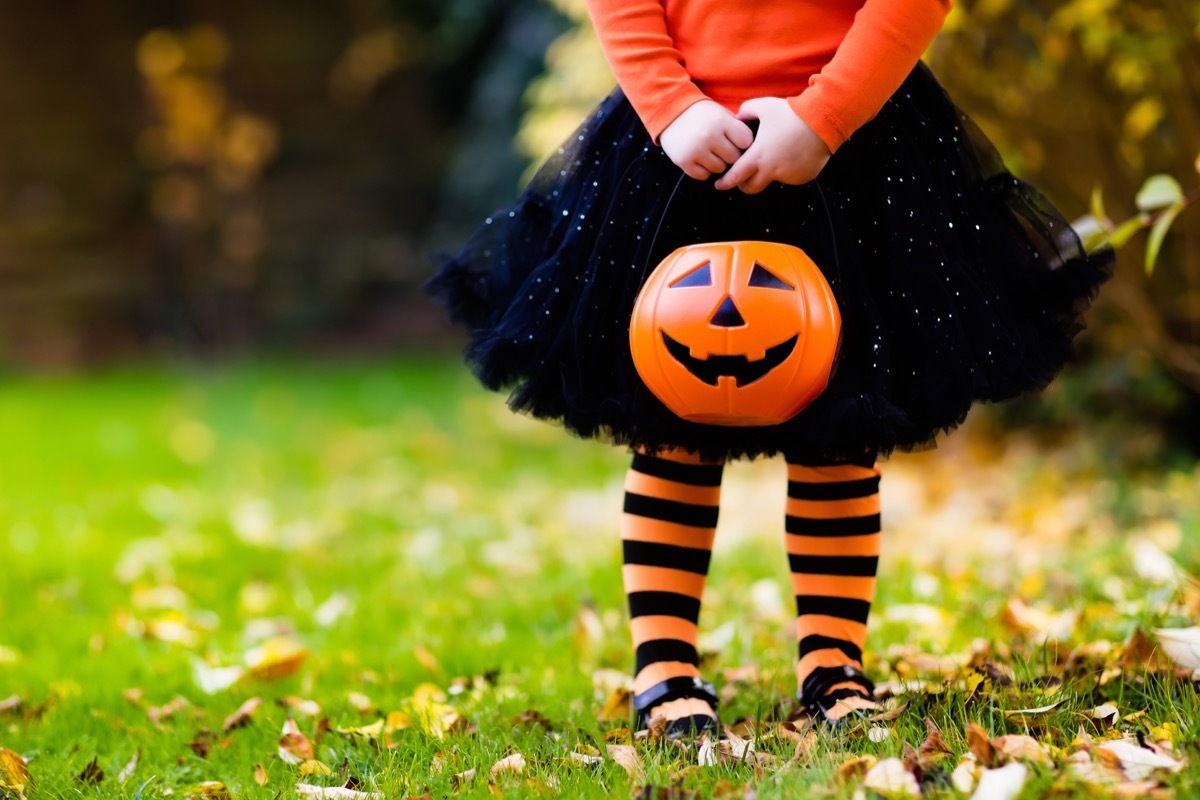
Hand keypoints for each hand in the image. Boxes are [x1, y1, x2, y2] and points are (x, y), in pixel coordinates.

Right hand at [659, 100, 753, 180]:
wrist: (670, 113)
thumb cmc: (701, 115)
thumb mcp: (721, 113)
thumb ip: (736, 128)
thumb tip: (754, 148)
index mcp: (721, 121)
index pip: (746, 142)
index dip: (743, 143)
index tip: (737, 140)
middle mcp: (709, 136)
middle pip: (734, 158)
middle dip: (730, 154)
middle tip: (722, 147)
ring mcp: (695, 150)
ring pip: (720, 169)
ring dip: (717, 163)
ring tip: (709, 151)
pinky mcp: (684, 161)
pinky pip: (703, 176)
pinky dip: (703, 170)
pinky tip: (699, 158)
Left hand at [714, 97, 831, 193]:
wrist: (822, 120)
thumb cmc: (791, 113)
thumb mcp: (764, 106)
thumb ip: (745, 111)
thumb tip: (738, 116)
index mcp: (758, 156)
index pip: (735, 177)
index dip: (725, 183)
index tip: (719, 185)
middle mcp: (772, 170)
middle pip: (751, 188)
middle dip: (743, 185)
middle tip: (742, 180)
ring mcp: (788, 175)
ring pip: (772, 181)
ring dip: (768, 175)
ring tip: (774, 156)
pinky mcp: (802, 177)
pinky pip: (791, 177)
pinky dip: (788, 171)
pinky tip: (792, 155)